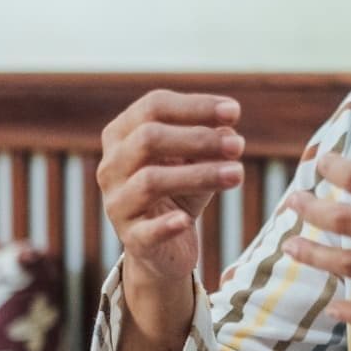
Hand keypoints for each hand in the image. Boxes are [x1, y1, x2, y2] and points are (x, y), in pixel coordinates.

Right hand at [97, 89, 243, 301]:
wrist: (167, 244)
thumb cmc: (181, 189)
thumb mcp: (198, 160)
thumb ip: (210, 142)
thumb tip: (228, 132)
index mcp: (122, 134)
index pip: (153, 106)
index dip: (195, 106)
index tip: (234, 111)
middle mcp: (111, 166)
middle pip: (148, 139)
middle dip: (198, 138)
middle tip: (238, 145)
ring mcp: (116, 203)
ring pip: (150, 181)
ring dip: (199, 175)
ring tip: (237, 174)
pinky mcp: (130, 239)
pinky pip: (145, 231)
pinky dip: (166, 225)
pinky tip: (186, 221)